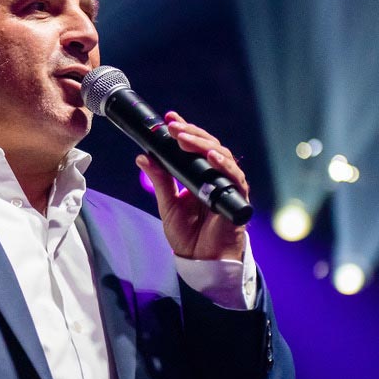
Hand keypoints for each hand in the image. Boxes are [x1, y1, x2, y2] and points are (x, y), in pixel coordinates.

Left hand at [136, 112, 248, 261]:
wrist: (200, 260)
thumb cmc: (187, 235)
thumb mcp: (167, 204)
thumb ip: (159, 180)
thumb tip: (142, 157)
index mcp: (199, 174)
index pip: (194, 146)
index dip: (185, 130)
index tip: (169, 118)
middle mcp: (215, 176)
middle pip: (208, 145)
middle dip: (190, 133)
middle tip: (173, 126)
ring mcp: (227, 185)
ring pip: (221, 155)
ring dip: (202, 144)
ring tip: (185, 137)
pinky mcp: (237, 197)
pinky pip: (234, 177)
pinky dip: (223, 165)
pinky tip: (211, 156)